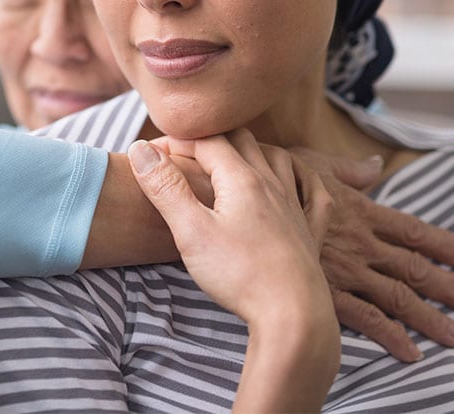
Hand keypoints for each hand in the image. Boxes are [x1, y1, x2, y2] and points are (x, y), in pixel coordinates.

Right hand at [129, 131, 339, 411]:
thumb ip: (166, 188)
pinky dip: (302, 176)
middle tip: (186, 150)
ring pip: (277, 157)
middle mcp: (271, 183)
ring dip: (252, 149)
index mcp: (241, 179)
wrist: (293, 315)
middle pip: (242, 140)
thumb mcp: (191, 231)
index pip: (206, 142)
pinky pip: (313, 191)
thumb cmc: (239, 274)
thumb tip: (140, 149)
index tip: (153, 152)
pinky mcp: (310, 231)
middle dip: (211, 138)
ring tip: (232, 156)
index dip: (177, 141)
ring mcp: (294, 205)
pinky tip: (294, 179)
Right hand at [289, 147, 453, 362]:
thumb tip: (375, 165)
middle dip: (449, 285)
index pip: (410, 230)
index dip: (441, 243)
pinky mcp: (326, 293)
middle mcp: (361, 244)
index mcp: (360, 211)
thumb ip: (347, 169)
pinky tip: (410, 352)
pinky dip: (390, 335)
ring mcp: (346, 270)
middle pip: (414, 267)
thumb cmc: (272, 179)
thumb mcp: (311, 163)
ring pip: (399, 297)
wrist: (241, 204)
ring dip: (431, 317)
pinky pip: (366, 319)